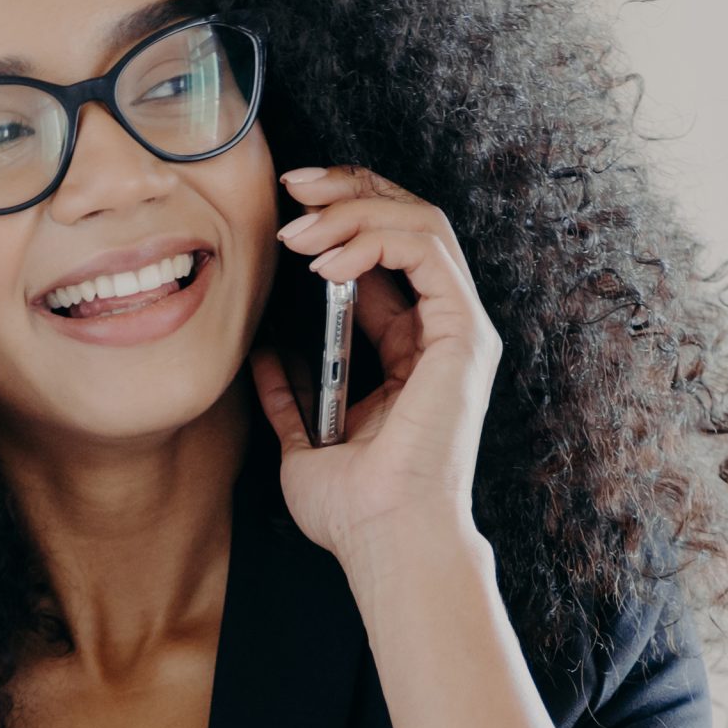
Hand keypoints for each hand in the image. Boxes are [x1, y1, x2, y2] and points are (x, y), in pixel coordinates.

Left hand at [249, 164, 500, 579]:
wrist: (384, 540)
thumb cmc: (354, 510)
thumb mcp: (302, 443)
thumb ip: (290, 398)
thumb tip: (264, 361)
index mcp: (414, 352)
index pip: (387, 254)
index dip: (339, 218)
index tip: (284, 214)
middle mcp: (444, 332)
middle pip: (409, 222)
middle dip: (349, 190)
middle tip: (292, 186)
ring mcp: (460, 329)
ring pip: (420, 222)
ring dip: (353, 208)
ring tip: (298, 226)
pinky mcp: (464, 332)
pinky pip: (426, 248)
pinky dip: (374, 235)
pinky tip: (327, 255)